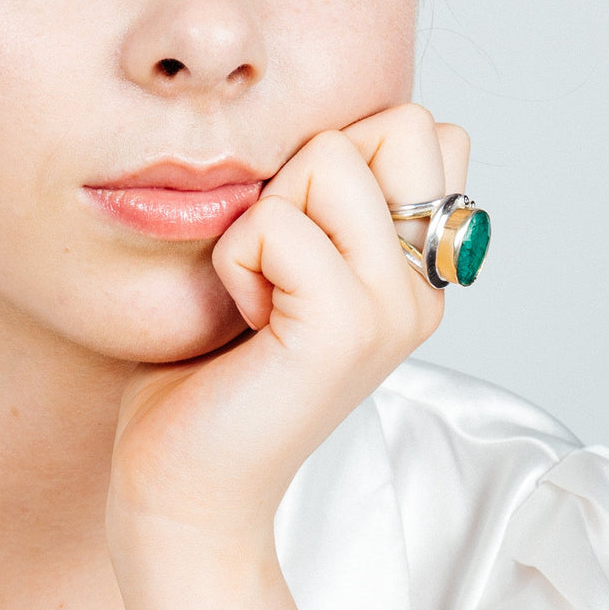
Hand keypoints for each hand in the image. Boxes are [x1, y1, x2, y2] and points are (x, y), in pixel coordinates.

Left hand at [107, 104, 468, 551]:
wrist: (185, 486)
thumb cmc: (208, 376)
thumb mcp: (276, 263)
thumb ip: (319, 200)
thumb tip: (325, 129)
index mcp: (414, 269)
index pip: (423, 131)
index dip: (339, 155)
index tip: (297, 246)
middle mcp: (422, 287)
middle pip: (394, 123)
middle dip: (307, 169)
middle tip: (276, 263)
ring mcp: (395, 307)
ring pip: (329, 158)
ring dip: (263, 216)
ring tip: (258, 295)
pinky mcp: (345, 328)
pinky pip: (278, 223)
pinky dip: (237, 259)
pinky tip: (244, 320)